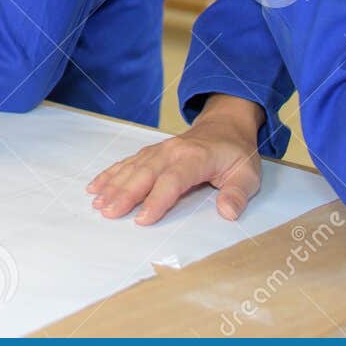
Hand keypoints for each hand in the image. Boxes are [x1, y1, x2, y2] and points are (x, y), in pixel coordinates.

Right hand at [85, 95, 263, 223]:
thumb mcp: (248, 175)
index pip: (173, 179)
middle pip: (145, 172)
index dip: (157, 199)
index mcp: (197, 157)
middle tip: (109, 213)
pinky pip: (127, 162)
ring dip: (113, 185)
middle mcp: (173, 151)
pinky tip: (96, 186)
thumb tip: (228, 212)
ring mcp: (159, 149)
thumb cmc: (236, 154)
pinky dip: (110, 174)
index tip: (143, 219)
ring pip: (132, 167)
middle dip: (125, 193)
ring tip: (98, 203)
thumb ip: (238, 194)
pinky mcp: (151, 152)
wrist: (225, 126)